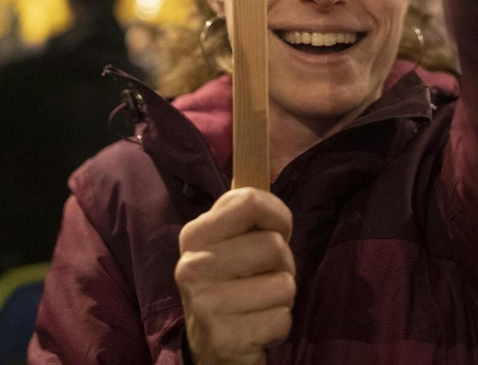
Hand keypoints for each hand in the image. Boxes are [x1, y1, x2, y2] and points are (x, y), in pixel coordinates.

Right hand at [175, 188, 295, 364]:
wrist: (210, 348)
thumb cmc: (231, 284)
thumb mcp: (229, 243)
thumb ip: (244, 209)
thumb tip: (252, 133)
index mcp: (194, 235)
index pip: (250, 200)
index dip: (277, 215)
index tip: (277, 230)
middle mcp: (193, 266)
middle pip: (274, 244)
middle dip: (283, 263)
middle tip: (263, 277)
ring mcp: (206, 303)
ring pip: (284, 283)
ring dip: (282, 296)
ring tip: (259, 302)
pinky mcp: (225, 337)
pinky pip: (282, 317)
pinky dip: (279, 325)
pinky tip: (256, 327)